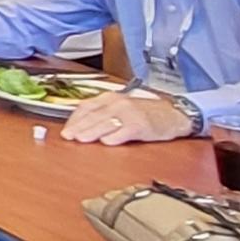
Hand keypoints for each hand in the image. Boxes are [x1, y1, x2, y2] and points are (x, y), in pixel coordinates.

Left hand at [60, 90, 193, 144]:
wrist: (173, 114)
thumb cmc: (146, 113)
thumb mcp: (122, 108)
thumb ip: (103, 114)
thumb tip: (81, 126)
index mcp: (111, 98)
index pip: (86, 107)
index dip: (74, 119)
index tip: (65, 130)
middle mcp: (119, 103)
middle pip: (94, 115)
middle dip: (79, 127)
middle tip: (68, 137)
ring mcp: (130, 113)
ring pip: (106, 123)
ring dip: (92, 131)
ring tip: (81, 139)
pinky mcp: (140, 125)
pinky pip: (124, 131)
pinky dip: (114, 137)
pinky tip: (106, 142)